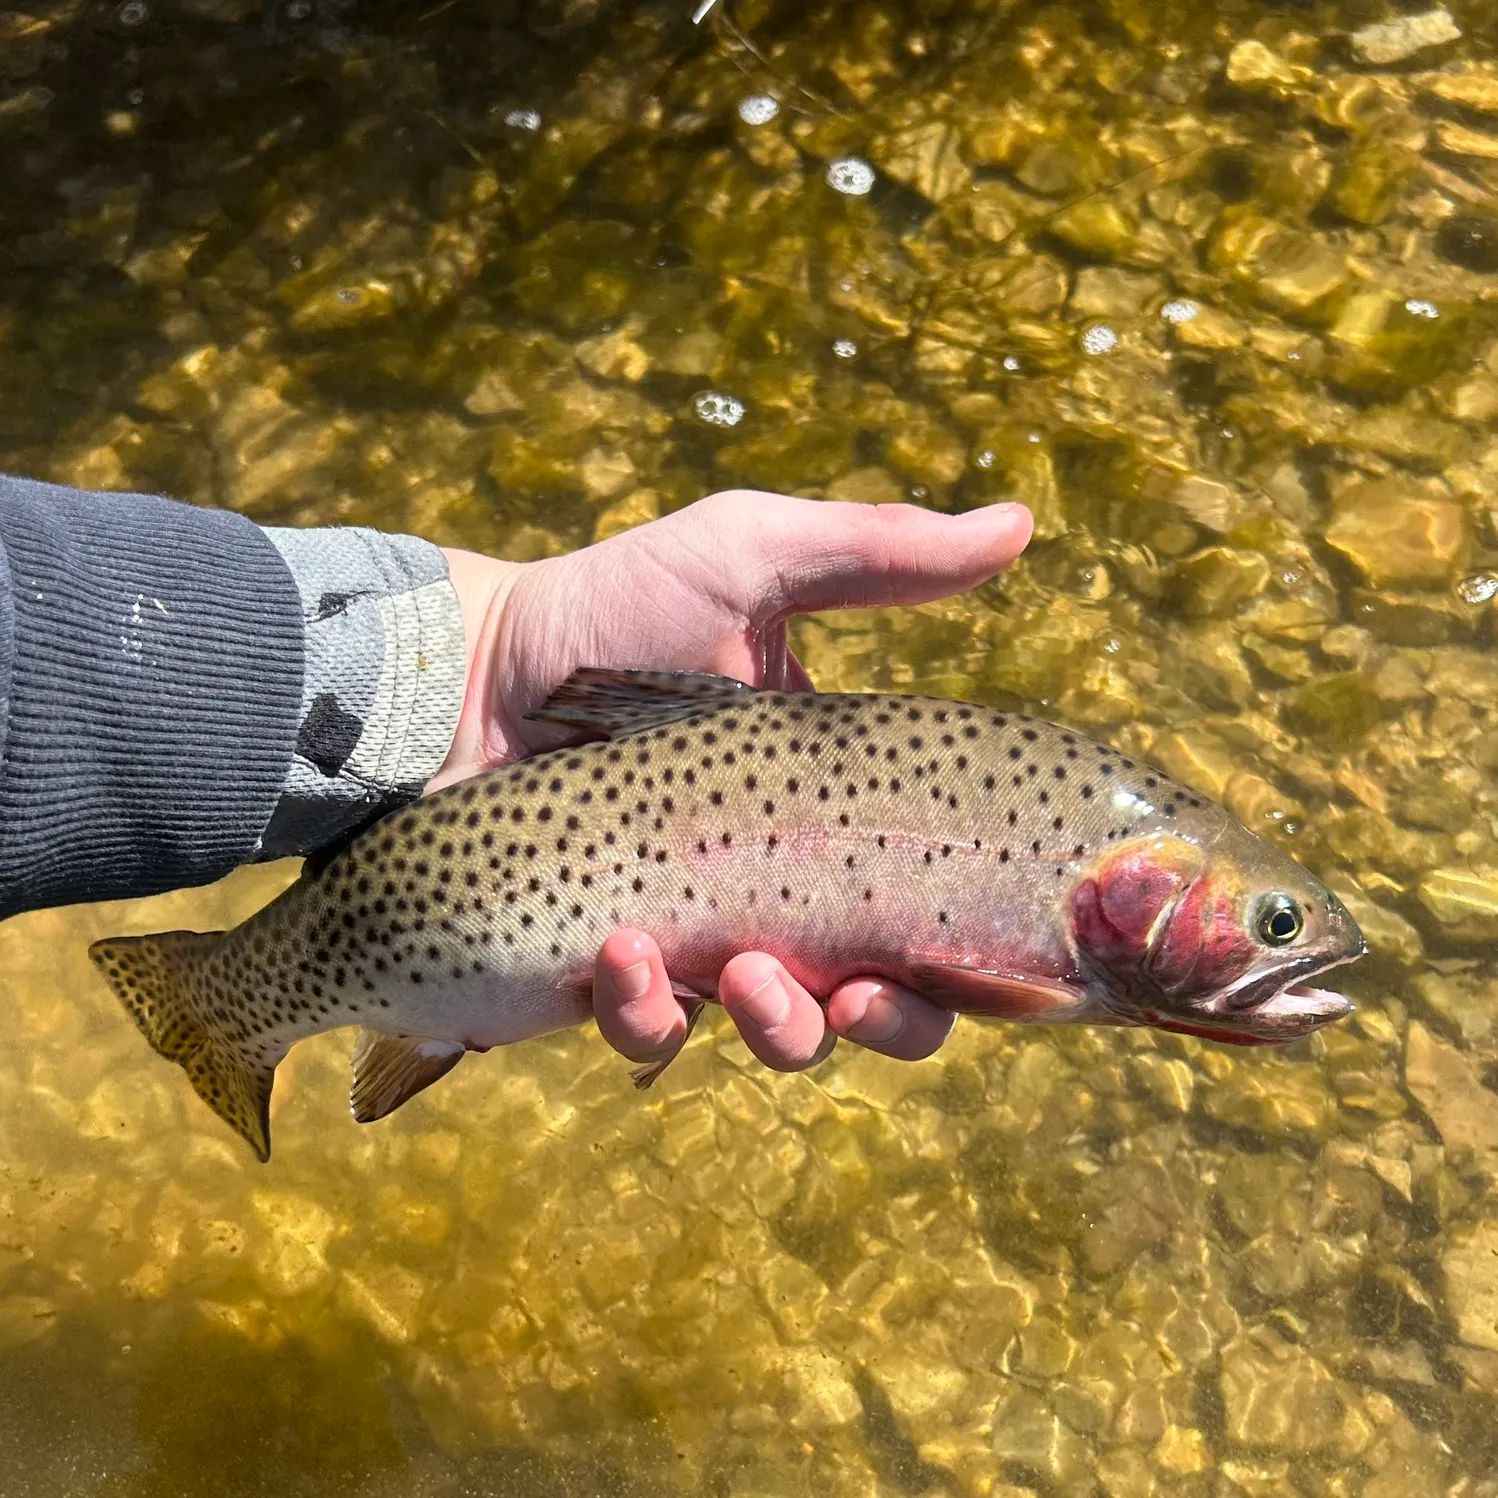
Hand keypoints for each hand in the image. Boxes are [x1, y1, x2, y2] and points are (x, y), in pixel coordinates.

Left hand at [436, 491, 1032, 1075]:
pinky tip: (623, 953)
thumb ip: (878, 551)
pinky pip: (649, 1030)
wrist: (461, 673)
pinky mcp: (609, 976)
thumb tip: (1023, 521)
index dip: (976, 950)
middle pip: (883, 1005)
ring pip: (781, 1037)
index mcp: (836, 809)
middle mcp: (784, 888)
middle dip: (893, 1021)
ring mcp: (700, 940)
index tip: (988, 953)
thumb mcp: (746, 560)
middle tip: (864, 993)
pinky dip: (646, 1010)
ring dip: (784, 1029)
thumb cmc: (608, 611)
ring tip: (746, 975)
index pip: (937, 905)